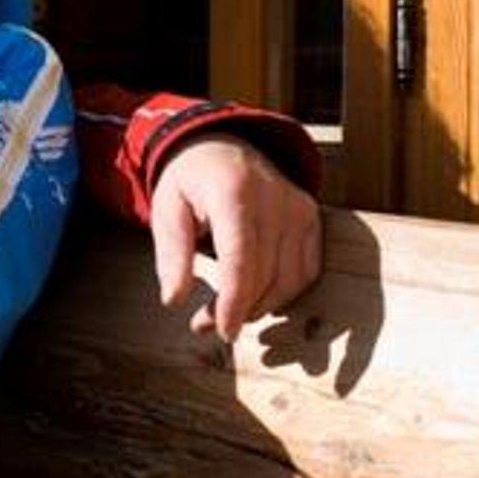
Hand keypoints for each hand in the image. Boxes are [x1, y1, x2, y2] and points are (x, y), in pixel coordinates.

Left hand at [150, 135, 321, 341]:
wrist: (221, 146)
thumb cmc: (189, 182)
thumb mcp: (166, 209)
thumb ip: (171, 254)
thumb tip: (174, 301)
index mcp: (233, 193)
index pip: (241, 260)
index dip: (234, 301)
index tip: (222, 331)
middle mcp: (274, 199)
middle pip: (266, 275)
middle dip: (239, 310)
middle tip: (206, 325)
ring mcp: (298, 207)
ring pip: (291, 280)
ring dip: (262, 307)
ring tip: (227, 314)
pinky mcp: (311, 217)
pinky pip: (307, 271)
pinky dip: (285, 293)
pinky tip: (257, 298)